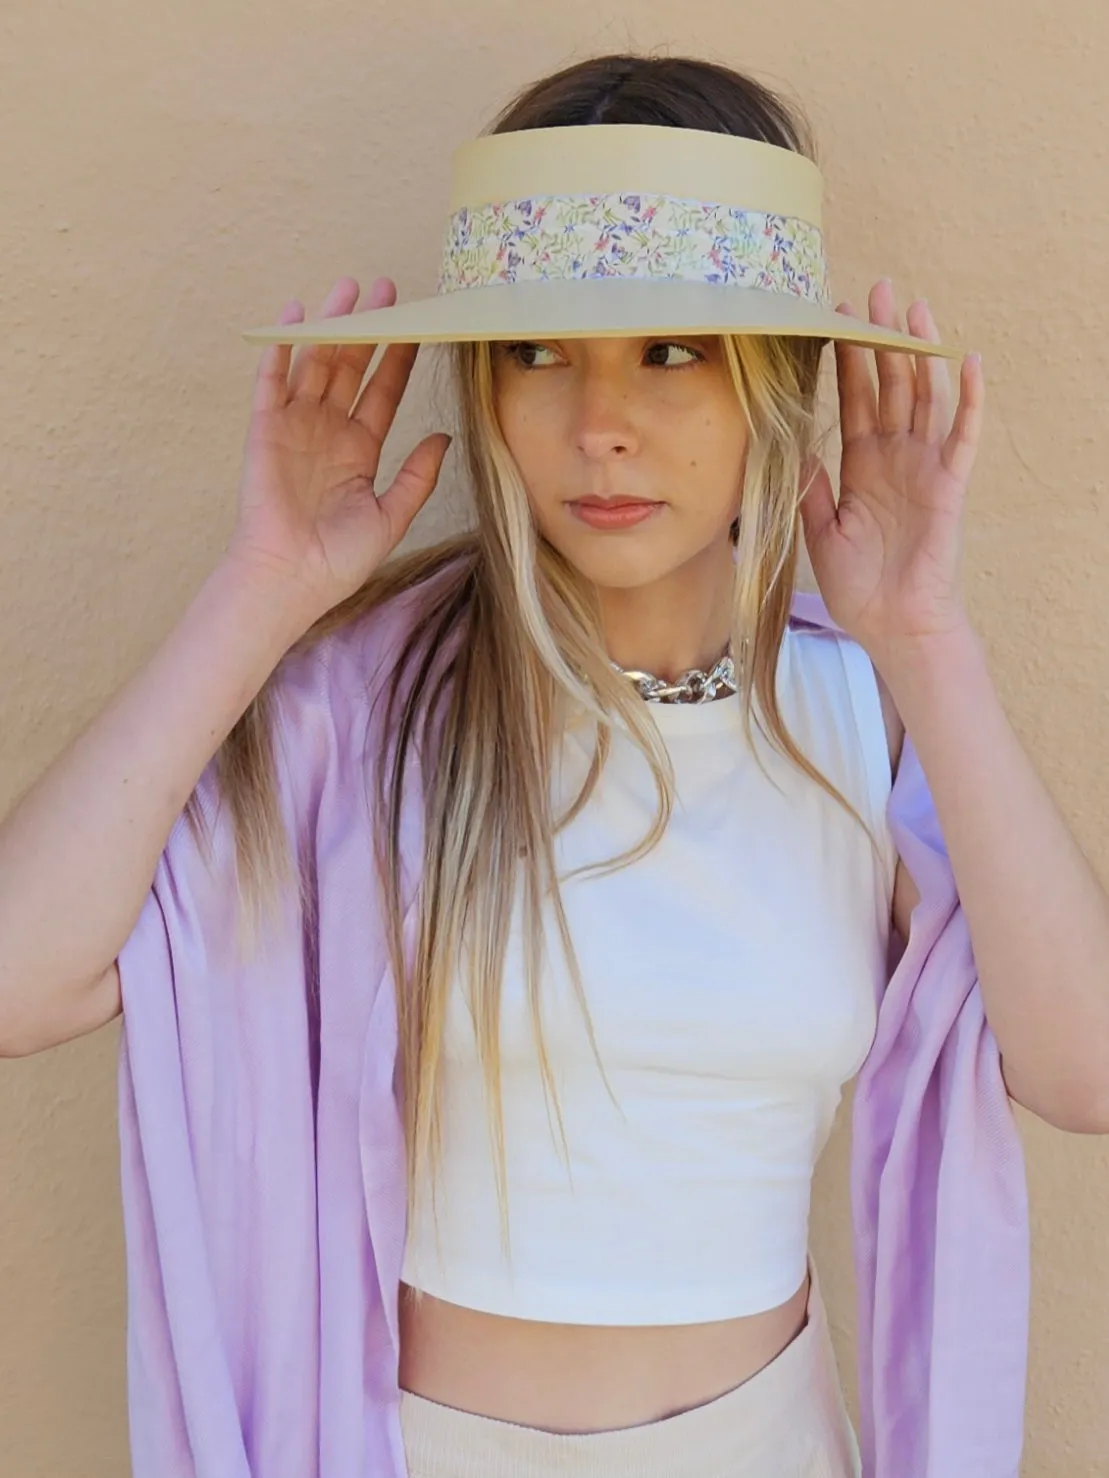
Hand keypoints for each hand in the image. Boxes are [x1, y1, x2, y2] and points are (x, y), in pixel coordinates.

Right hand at [224, 276, 451, 626]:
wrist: (292, 580)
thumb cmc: (338, 560)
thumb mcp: (391, 517)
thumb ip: (417, 477)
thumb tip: (444, 437)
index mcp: (359, 449)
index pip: (383, 392)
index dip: (399, 358)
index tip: (417, 325)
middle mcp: (328, 431)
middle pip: (350, 368)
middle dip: (368, 327)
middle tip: (386, 289)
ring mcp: (295, 427)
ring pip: (315, 365)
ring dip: (329, 326)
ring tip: (347, 290)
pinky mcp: (265, 431)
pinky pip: (272, 384)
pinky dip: (280, 351)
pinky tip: (293, 317)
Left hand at [797, 278, 984, 669]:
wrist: (893, 624)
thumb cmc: (859, 585)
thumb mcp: (819, 531)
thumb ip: (809, 489)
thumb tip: (790, 449)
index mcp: (861, 466)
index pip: (853, 400)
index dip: (847, 361)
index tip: (835, 320)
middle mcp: (894, 458)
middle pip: (889, 386)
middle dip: (882, 339)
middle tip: (874, 290)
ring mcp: (924, 467)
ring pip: (924, 397)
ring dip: (921, 353)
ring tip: (914, 308)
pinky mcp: (949, 483)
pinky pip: (963, 434)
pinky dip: (968, 398)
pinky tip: (967, 360)